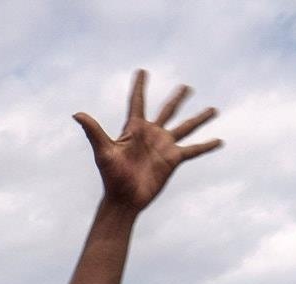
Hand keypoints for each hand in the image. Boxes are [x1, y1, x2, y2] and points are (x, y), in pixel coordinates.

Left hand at [75, 69, 220, 212]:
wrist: (123, 200)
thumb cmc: (111, 177)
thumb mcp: (103, 151)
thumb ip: (93, 131)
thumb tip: (77, 114)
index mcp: (134, 129)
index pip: (138, 102)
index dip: (140, 86)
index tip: (142, 71)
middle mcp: (151, 134)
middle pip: (167, 111)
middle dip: (177, 98)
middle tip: (186, 86)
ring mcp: (163, 147)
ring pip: (185, 127)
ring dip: (199, 118)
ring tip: (214, 109)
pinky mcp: (173, 160)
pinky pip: (193, 150)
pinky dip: (206, 146)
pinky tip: (219, 141)